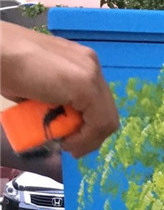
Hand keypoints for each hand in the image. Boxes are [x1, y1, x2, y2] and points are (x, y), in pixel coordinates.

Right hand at [0, 22, 118, 157]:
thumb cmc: (6, 68)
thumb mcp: (38, 90)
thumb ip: (55, 103)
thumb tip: (60, 127)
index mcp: (80, 62)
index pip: (98, 103)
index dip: (88, 127)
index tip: (71, 141)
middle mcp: (90, 64)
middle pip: (106, 111)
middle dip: (91, 136)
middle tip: (71, 147)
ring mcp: (90, 72)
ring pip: (107, 119)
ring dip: (88, 140)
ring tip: (66, 145)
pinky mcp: (86, 84)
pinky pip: (99, 122)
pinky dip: (85, 139)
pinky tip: (67, 143)